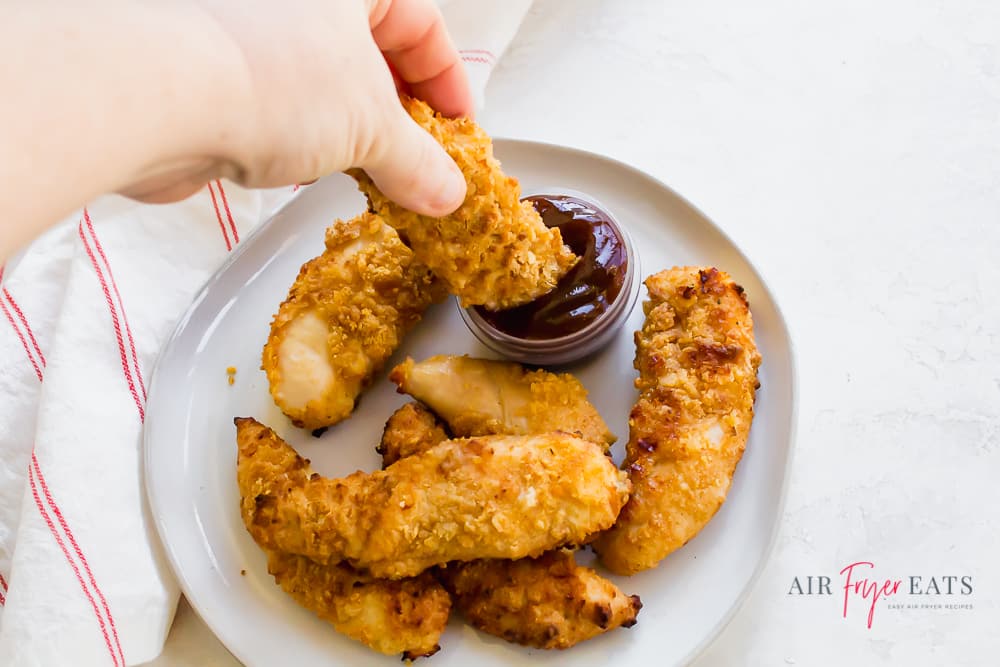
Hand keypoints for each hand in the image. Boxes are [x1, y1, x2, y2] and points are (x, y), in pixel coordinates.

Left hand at [121, 0, 472, 216]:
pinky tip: (319, 172)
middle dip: (403, 112)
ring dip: (356, 130)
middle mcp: (295, 0)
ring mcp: (253, 30)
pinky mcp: (217, 70)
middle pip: (371, 49)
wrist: (155, 97)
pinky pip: (282, 102)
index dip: (448, 80)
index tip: (458, 130)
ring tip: (376, 175)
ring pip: (324, 80)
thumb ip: (418, 160)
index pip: (419, 19)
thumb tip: (444, 190)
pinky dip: (309, 138)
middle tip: (421, 160)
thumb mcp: (372, 125)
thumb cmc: (266, 75)